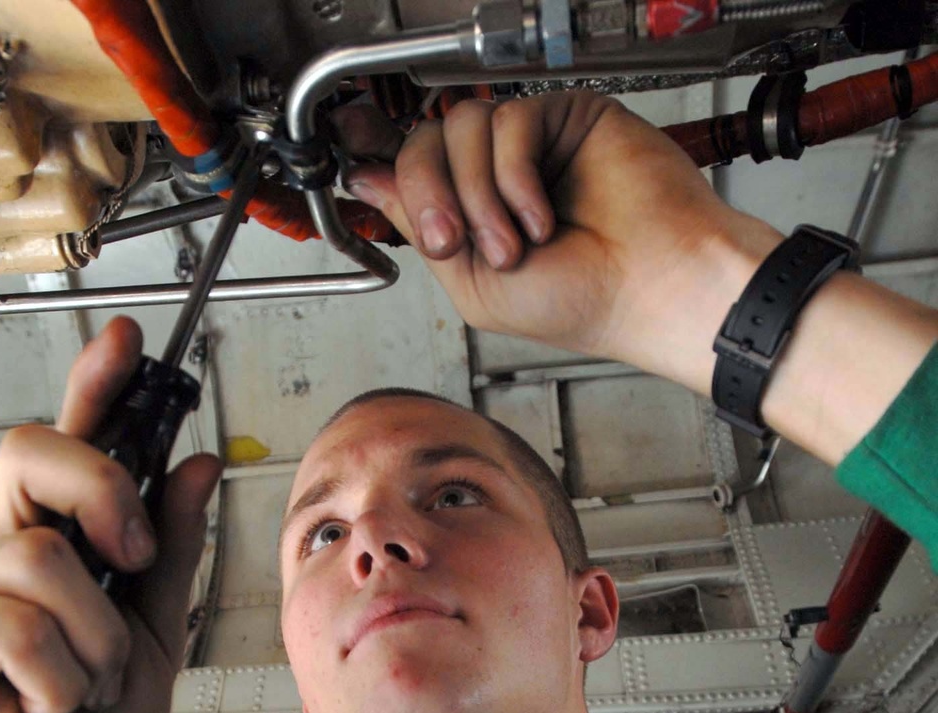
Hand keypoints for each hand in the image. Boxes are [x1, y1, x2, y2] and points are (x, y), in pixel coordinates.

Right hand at [0, 317, 221, 712]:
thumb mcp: (152, 635)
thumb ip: (171, 552)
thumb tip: (194, 467)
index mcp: (55, 548)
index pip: (66, 450)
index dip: (94, 389)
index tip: (130, 342)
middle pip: (35, 453)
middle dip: (103, 492)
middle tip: (130, 556)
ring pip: (46, 559)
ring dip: (92, 642)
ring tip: (76, 688)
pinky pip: (19, 623)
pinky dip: (57, 680)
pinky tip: (38, 708)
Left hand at [333, 92, 781, 386]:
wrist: (648, 288)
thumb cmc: (581, 302)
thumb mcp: (475, 285)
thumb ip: (423, 229)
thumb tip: (368, 180)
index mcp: (475, 215)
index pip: (413, 173)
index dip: (388, 176)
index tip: (356, 175)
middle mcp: (497, 176)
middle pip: (425, 142)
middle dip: (430, 196)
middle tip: (457, 241)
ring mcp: (531, 146)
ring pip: (461, 128)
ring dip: (478, 195)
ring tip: (516, 242)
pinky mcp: (565, 117)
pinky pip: (509, 122)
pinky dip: (515, 177)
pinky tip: (541, 215)